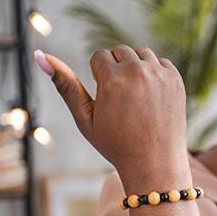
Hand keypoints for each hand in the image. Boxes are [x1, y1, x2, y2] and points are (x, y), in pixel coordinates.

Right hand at [33, 45, 187, 172]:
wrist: (155, 164)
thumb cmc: (116, 144)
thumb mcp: (85, 118)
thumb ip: (65, 85)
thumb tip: (40, 54)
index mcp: (113, 78)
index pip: (100, 56)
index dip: (99, 77)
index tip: (106, 98)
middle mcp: (138, 71)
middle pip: (121, 51)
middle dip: (117, 69)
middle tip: (121, 99)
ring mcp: (161, 75)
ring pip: (142, 54)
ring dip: (136, 68)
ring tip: (136, 97)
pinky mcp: (177, 81)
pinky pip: (162, 63)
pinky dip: (156, 74)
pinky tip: (152, 97)